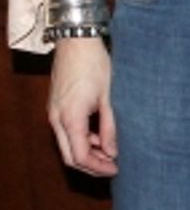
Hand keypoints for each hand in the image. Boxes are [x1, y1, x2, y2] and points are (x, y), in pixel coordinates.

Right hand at [48, 37, 117, 176]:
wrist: (76, 40)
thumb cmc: (95, 65)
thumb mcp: (109, 98)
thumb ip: (110, 128)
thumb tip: (113, 153)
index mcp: (70, 118)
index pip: (80, 157)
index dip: (98, 168)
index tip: (116, 169)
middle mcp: (56, 118)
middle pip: (70, 157)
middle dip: (91, 166)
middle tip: (113, 167)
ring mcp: (53, 112)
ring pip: (67, 145)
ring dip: (87, 153)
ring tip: (110, 152)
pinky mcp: (56, 107)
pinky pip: (65, 132)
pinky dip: (81, 139)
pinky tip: (99, 136)